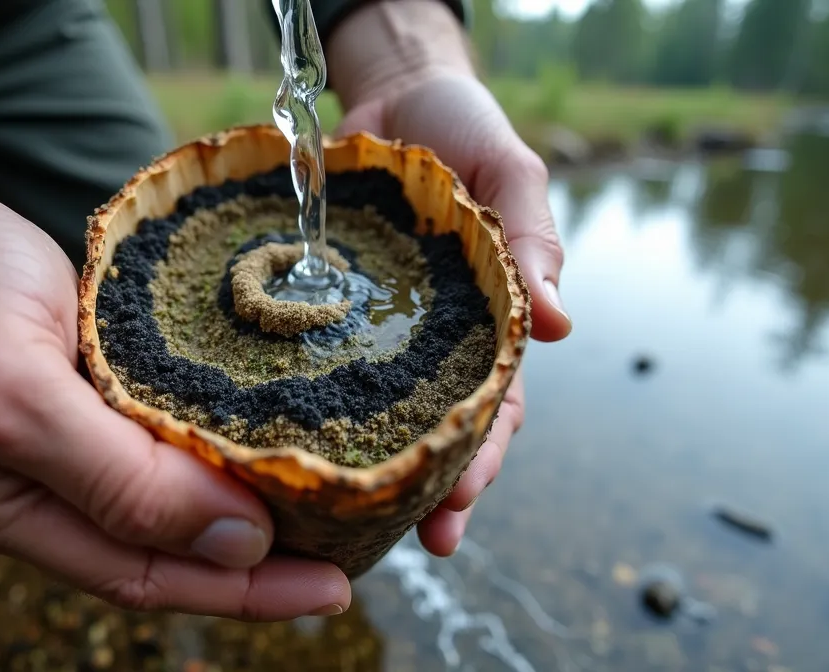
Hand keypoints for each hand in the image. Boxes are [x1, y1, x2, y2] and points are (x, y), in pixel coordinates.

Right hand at [0, 188, 351, 618]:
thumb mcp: (13, 378)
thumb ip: (113, 470)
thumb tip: (231, 542)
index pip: (143, 572)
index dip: (242, 588)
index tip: (332, 582)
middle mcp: (13, 504)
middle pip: (150, 563)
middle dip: (249, 575)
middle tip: (343, 569)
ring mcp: (24, 466)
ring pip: (143, 522)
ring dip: (224, 535)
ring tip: (313, 529)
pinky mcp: (39, 420)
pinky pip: (126, 469)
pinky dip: (188, 480)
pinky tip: (243, 472)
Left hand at [327, 0, 571, 556]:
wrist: (390, 84)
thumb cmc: (464, 129)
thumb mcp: (512, 172)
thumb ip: (534, 239)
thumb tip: (563, 324)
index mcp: (480, 324)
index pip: (488, 408)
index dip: (476, 460)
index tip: (457, 504)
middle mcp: (421, 340)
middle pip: (426, 428)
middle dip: (422, 488)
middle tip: (405, 536)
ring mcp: (364, 326)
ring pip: (362, 409)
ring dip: (357, 464)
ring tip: (334, 520)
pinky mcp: (312, 299)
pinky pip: (299, 354)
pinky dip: (290, 397)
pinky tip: (265, 437)